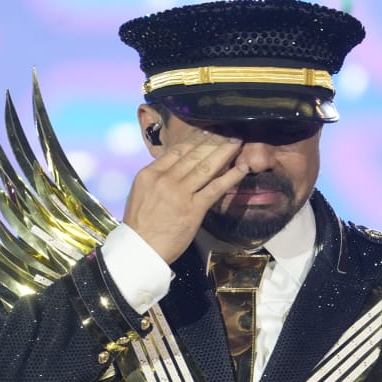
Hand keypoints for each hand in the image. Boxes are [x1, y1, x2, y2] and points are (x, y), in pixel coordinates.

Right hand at [122, 129, 247, 262]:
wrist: (141, 250)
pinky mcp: (194, 209)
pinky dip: (231, 176)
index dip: (195, 140)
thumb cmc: (140, 226)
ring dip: (224, 152)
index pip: (176, 150)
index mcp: (149, 174)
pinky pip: (216, 188)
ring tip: (236, 142)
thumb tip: (172, 165)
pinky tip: (242, 167)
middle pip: (193, 154)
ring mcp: (180, 193)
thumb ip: (156, 177)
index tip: (207, 132)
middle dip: (213, 141)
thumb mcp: (139, 193)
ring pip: (206, 167)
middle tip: (227, 131)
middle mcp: (164, 179)